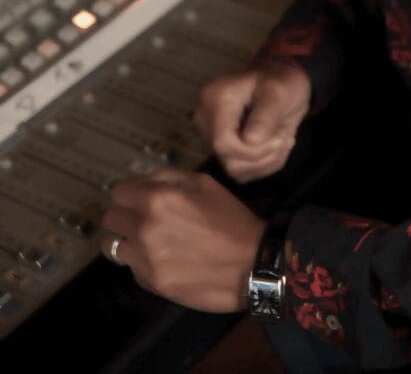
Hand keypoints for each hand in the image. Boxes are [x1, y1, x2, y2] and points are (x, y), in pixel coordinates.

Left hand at [100, 168, 264, 311]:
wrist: (250, 264)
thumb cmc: (230, 218)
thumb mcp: (205, 183)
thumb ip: (170, 177)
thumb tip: (146, 180)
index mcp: (156, 199)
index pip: (119, 191)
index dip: (130, 192)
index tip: (140, 197)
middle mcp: (144, 228)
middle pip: (111, 218)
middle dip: (125, 214)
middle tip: (143, 218)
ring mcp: (144, 259)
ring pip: (114, 246)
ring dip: (128, 240)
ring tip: (149, 242)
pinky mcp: (150, 283)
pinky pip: (132, 268)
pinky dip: (142, 262)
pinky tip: (164, 260)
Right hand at [194, 61, 311, 182]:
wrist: (283, 83)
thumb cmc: (282, 82)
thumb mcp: (279, 93)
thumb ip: (265, 116)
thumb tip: (251, 141)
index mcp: (215, 99)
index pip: (223, 144)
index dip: (252, 151)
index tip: (279, 139)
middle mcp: (207, 119)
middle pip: (229, 161)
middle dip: (263, 156)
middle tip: (283, 137)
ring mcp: (213, 136)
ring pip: (236, 171)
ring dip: (267, 161)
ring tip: (281, 138)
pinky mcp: (224, 150)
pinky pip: (243, 173)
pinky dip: (265, 164)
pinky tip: (273, 144)